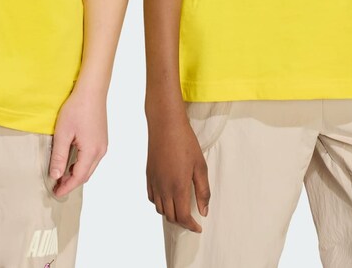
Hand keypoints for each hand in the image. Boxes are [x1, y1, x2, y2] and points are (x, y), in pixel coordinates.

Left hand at [49, 86, 107, 196]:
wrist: (92, 90)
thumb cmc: (76, 109)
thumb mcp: (63, 133)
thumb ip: (59, 156)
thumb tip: (56, 176)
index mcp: (92, 151)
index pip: (79, 177)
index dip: (67, 187)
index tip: (56, 193)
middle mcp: (101, 150)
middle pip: (86, 174)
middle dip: (72, 182)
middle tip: (57, 186)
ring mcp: (103, 144)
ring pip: (90, 166)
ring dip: (77, 173)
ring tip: (62, 174)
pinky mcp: (102, 138)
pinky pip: (92, 158)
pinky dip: (82, 163)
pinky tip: (72, 160)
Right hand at [147, 111, 208, 232]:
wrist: (165, 124)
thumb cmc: (185, 143)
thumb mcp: (200, 166)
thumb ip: (203, 191)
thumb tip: (203, 211)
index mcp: (178, 187)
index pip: (182, 217)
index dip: (191, 226)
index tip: (198, 227)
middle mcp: (163, 188)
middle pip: (170, 216)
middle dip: (181, 221)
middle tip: (191, 218)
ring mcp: (154, 182)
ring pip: (160, 209)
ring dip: (170, 213)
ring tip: (180, 208)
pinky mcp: (148, 175)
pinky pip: (152, 198)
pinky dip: (159, 203)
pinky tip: (167, 197)